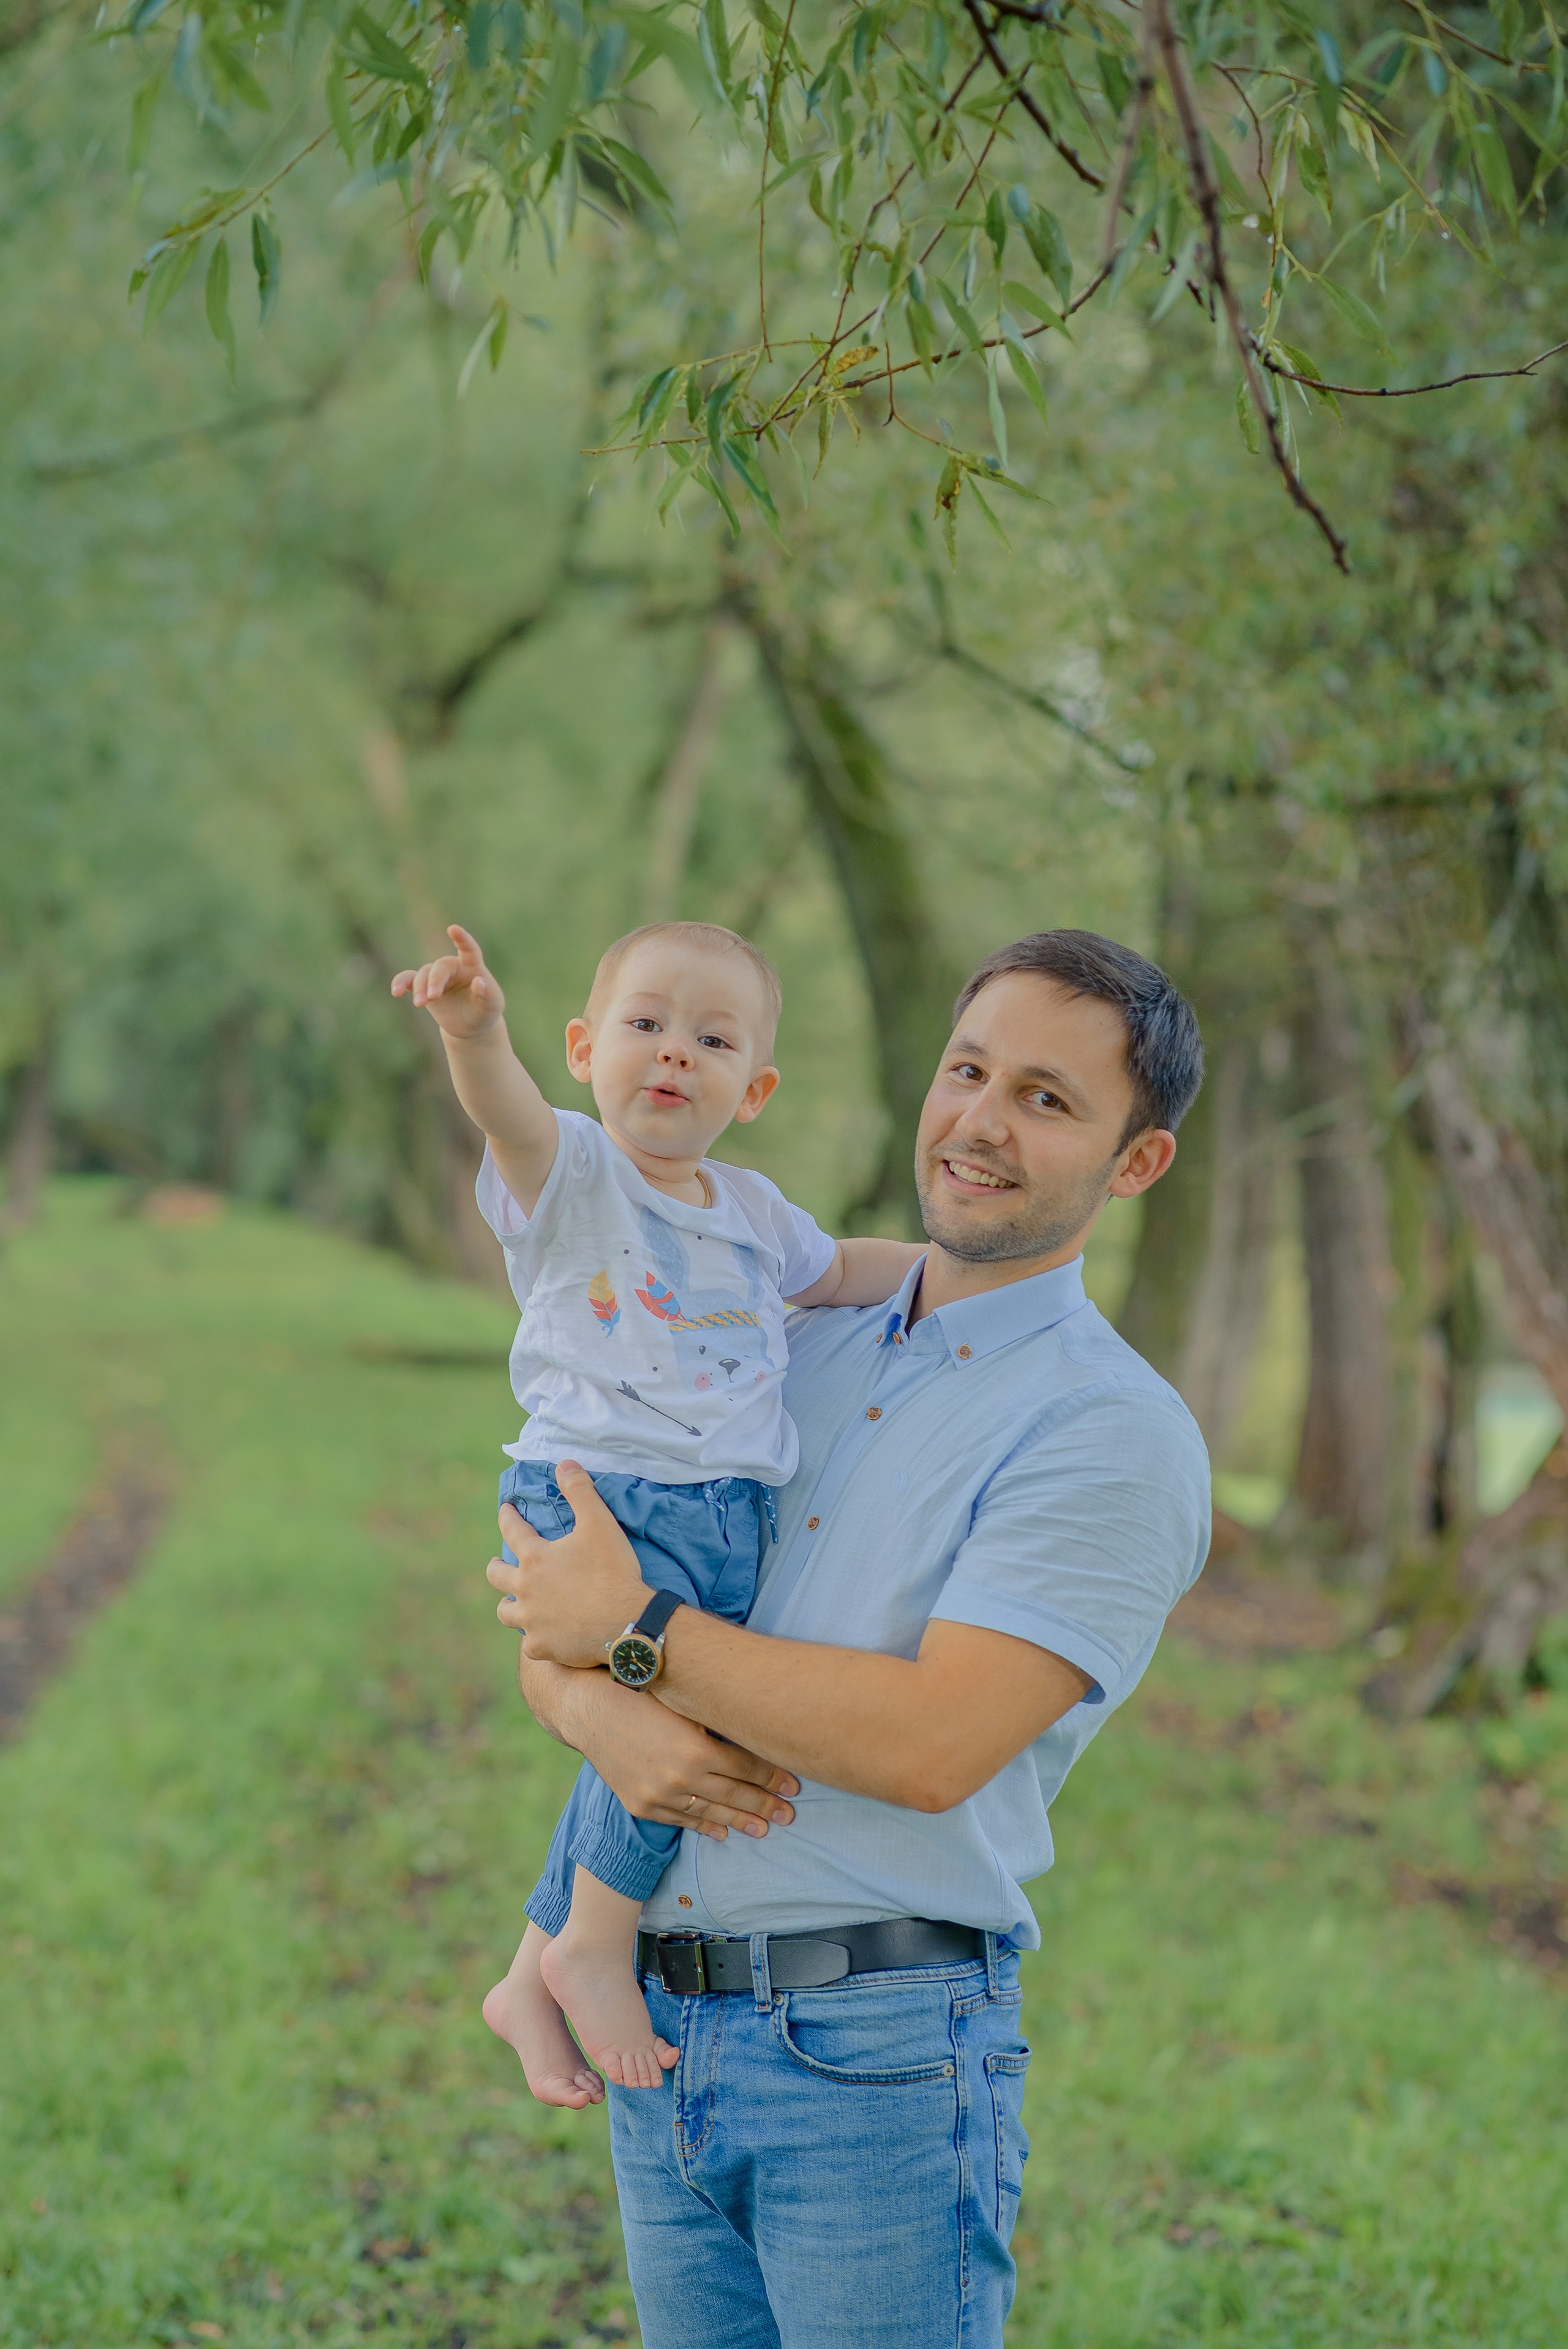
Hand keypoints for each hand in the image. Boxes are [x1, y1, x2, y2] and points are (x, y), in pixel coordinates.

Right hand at [390, 923, 505, 1037]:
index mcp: (472, 966)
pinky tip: (396, 992)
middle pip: (440, 967)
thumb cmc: (484, 1011)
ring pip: (424, 974)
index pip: (468, 949)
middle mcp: (453, 967)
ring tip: (420, 1004)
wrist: (470, 1026)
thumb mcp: (492, 1005)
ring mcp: (436, 976)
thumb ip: (487, 993)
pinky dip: (401, 983)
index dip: (462, 939)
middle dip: (435, 980)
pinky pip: (409, 980)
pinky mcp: (423, 987)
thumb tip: (479, 982)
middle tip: (432, 996)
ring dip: (420, 988)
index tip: (453, 929)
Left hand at [487, 1472, 652, 1665]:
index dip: (508, 1516)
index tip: (506, 1510)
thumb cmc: (613, 1571)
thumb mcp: (600, 1522)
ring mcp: (532, 1621)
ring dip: (509, 1604)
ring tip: (514, 1602)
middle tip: (499, 1563)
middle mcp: (525, 1590)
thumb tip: (563, 1463)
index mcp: (535, 1558)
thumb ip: (580, 1490)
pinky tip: (542, 1635)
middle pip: (496, 1576)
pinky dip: (534, 1636)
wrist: (627, 1623)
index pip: (512, 1530)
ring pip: (506, 1612)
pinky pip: (529, 1644)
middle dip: (496, 1566)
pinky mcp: (543, 1647)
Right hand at [519, 1656, 797, 1839]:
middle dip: (767, 1803)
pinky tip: (723, 1832)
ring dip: (741, 1820)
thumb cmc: (640, 1691)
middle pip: (735, 1794)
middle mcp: (679, 1777)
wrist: (586, 1706)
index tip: (796, 1783)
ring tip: (766, 1827)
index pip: (748, 1768)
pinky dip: (704, 1827)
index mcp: (696, 1748)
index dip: (774, 1776)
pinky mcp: (640, 1804)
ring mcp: (658, 1795)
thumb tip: (759, 1730)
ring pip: (710, 1812)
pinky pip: (680, 1820)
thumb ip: (716, 1722)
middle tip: (791, 1813)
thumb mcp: (684, 1701)